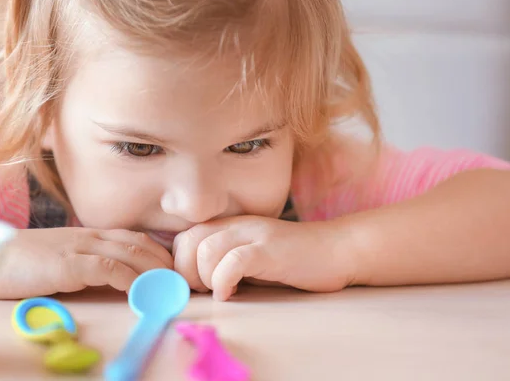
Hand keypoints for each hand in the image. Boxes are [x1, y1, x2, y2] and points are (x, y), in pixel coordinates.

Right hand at [0, 228, 172, 298]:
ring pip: (129, 254)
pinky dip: (128, 280)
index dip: (159, 253)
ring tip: (169, 287)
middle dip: (165, 262)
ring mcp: (80, 248)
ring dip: (154, 271)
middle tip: (180, 281)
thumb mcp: (66, 258)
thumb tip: (119, 280)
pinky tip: (139, 292)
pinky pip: (107, 269)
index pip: (136, 238)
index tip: (174, 271)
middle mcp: (90, 236)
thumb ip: (90, 263)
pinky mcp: (68, 264)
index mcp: (91, 235)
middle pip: (139, 244)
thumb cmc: (27, 263)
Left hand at [173, 216, 355, 300]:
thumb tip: (193, 285)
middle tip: (206, 291)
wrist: (336, 249)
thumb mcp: (250, 258)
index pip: (183, 239)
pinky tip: (232, 293)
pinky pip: (234, 261)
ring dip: (206, 278)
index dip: (181, 265)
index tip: (197, 286)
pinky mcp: (270, 249)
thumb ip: (223, 263)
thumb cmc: (292, 261)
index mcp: (229, 226)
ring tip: (222, 291)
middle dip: (188, 273)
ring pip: (206, 250)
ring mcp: (254, 234)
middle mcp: (237, 225)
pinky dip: (224, 281)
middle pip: (188, 242)